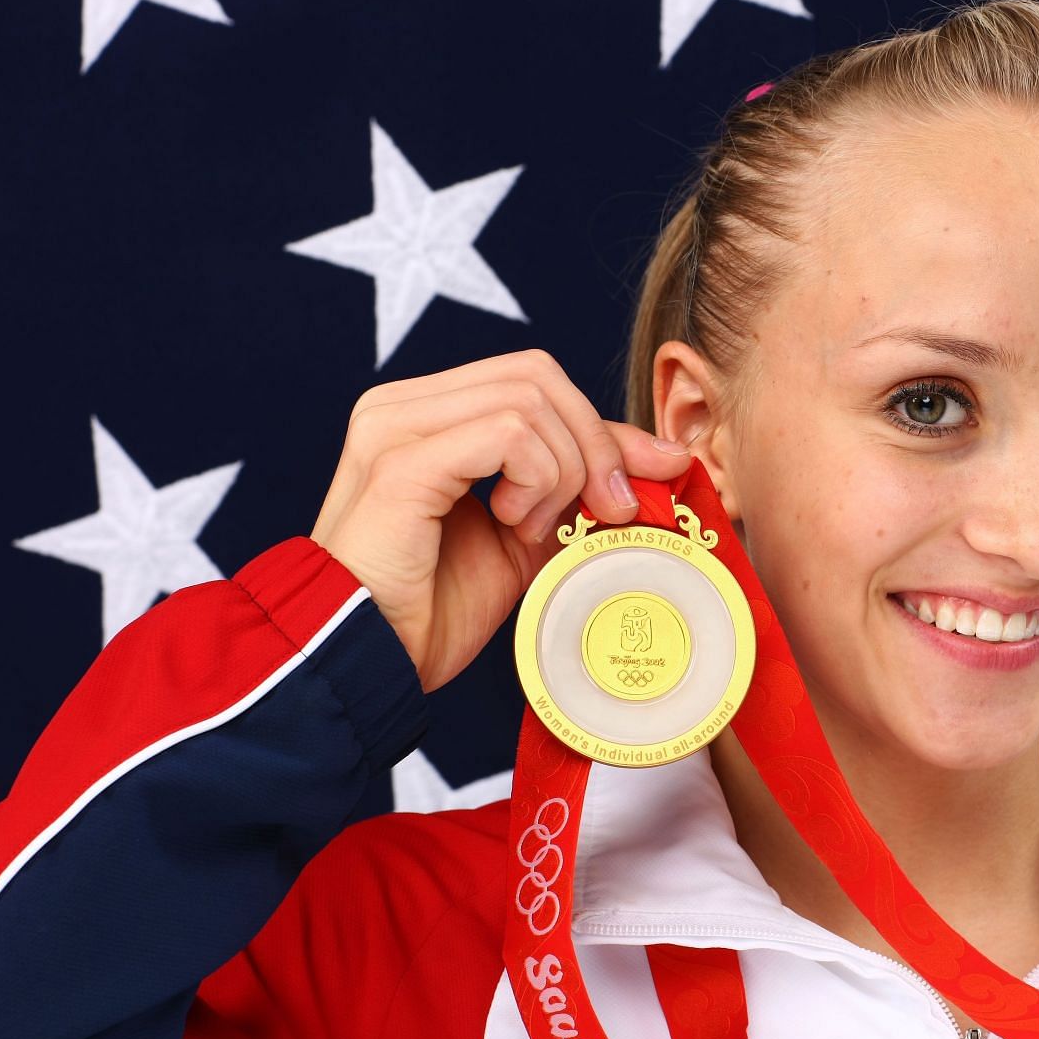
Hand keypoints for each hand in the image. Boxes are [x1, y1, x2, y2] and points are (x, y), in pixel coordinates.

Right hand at [309, 349, 693, 691]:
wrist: (371, 664)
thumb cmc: (435, 607)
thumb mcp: (531, 533)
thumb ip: (582, 485)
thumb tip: (667, 455)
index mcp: (425, 414)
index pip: (534, 380)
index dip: (598, 427)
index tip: (632, 490)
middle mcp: (401, 406)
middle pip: (537, 375)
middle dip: (592, 445)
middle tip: (600, 512)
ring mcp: (394, 427)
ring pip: (529, 399)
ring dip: (560, 472)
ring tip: (531, 530)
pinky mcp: (400, 463)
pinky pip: (507, 432)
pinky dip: (535, 480)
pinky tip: (512, 525)